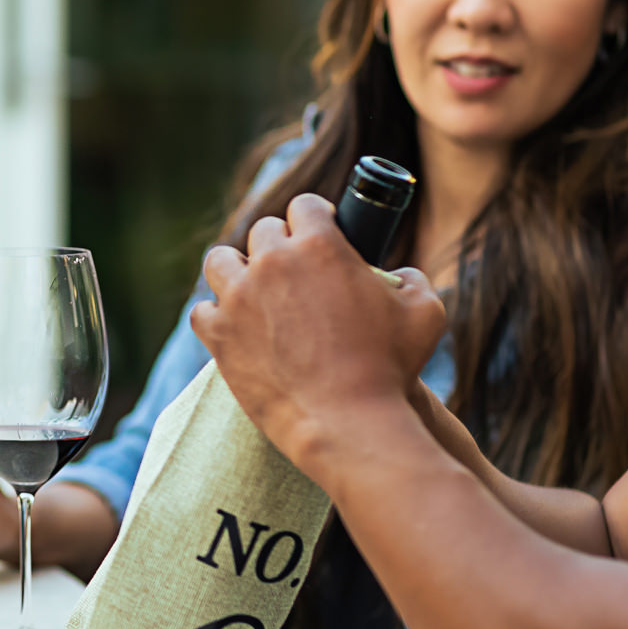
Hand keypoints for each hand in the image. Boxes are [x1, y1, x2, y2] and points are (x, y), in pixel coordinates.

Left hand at [192, 193, 445, 473]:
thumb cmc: (390, 369)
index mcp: (320, 245)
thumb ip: (413, 281)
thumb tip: (399, 275)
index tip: (317, 231)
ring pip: (221, 261)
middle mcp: (273, 262)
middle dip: (279, 246)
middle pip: (263, 232)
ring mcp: (239, 297)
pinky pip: (202, 310)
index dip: (313, 217)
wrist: (348, 423)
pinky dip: (216, 316)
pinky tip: (233, 328)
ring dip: (236, 270)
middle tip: (291, 272)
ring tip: (252, 291)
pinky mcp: (218, 335)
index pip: (304, 205)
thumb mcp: (425, 313)